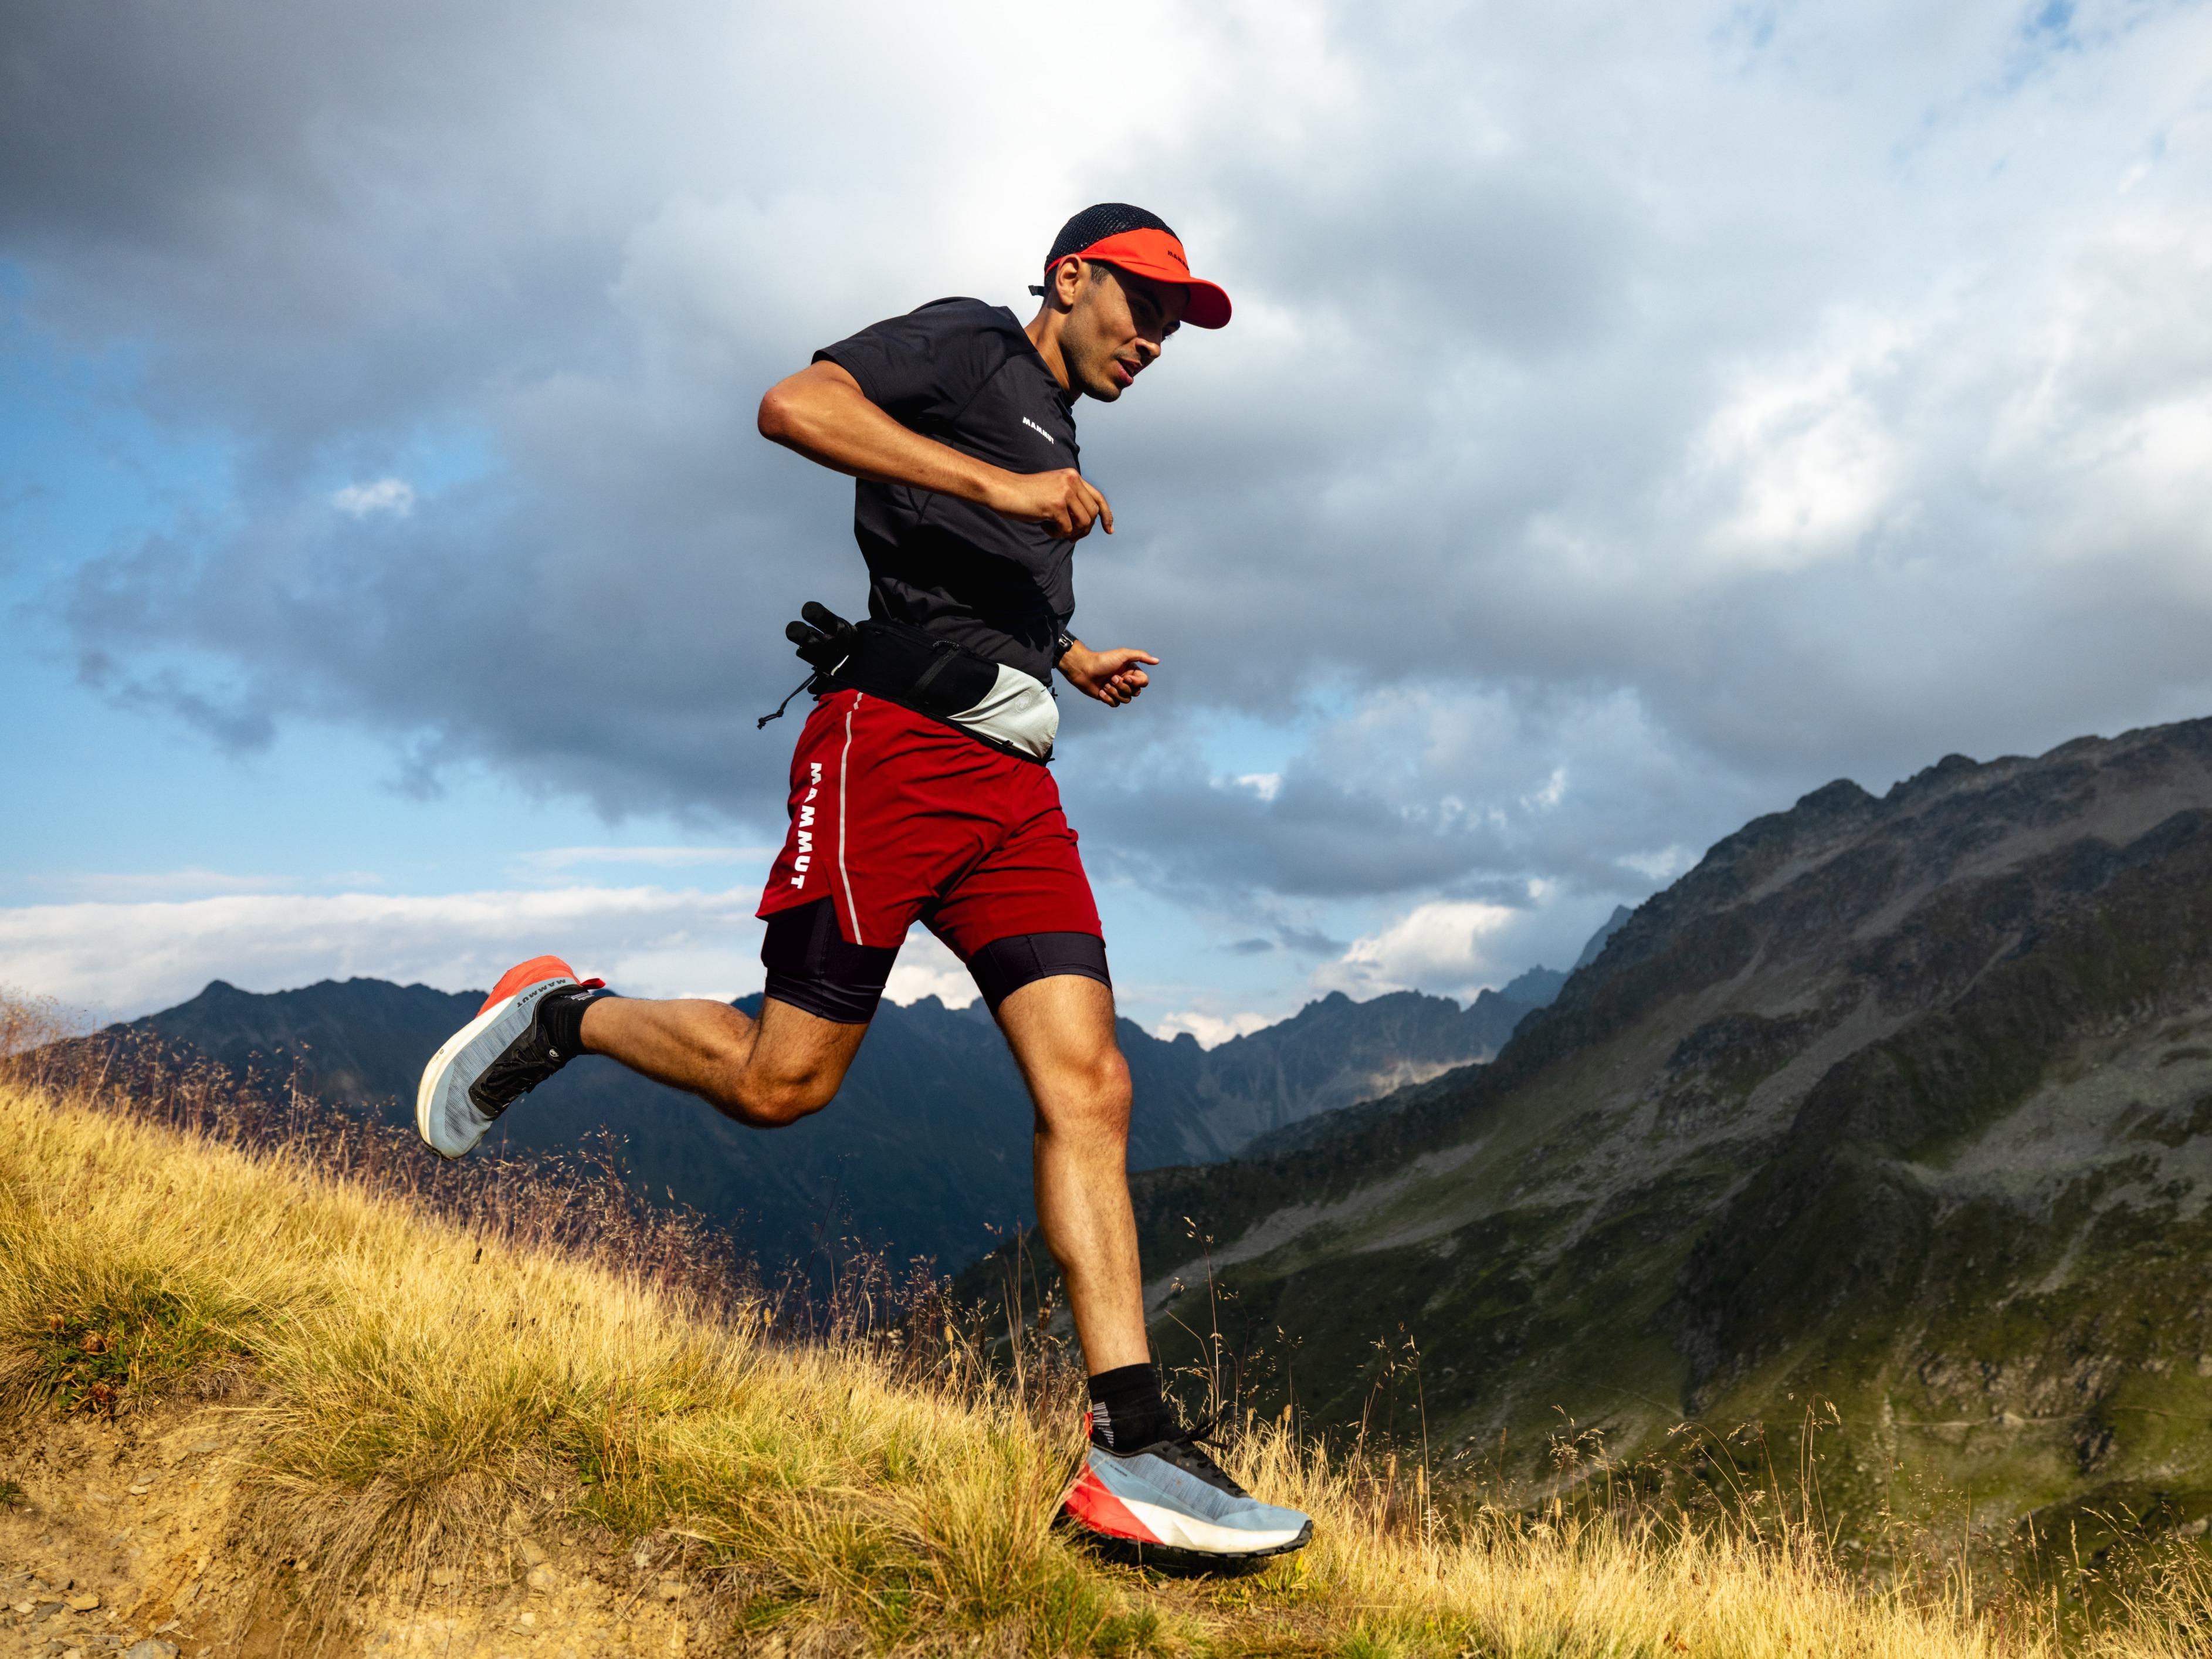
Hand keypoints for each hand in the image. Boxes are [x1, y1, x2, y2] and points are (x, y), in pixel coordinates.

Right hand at [989, 468, 1113, 539]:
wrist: (1003, 490)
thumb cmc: (1024, 495)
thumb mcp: (1052, 491)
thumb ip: (1070, 500)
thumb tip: (1087, 523)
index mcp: (1072, 476)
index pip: (1098, 498)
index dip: (1106, 515)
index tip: (1109, 530)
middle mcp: (1072, 481)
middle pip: (1092, 514)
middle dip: (1083, 529)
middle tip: (1067, 534)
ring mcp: (1064, 492)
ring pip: (1083, 523)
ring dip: (1069, 532)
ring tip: (1052, 528)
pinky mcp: (1056, 505)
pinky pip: (1067, 529)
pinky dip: (1056, 534)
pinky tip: (1044, 526)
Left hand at [1058, 642, 1157, 707]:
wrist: (1083, 669)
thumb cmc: (1102, 660)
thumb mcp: (1123, 654)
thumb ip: (1141, 656)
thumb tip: (1157, 660)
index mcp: (1131, 671)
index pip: (1144, 682)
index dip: (1136, 683)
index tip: (1125, 677)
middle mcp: (1126, 681)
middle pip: (1135, 692)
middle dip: (1122, 687)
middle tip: (1111, 678)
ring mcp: (1117, 690)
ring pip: (1126, 700)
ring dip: (1114, 693)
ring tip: (1105, 684)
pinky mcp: (1108, 697)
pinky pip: (1115, 704)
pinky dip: (1108, 698)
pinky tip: (1100, 691)